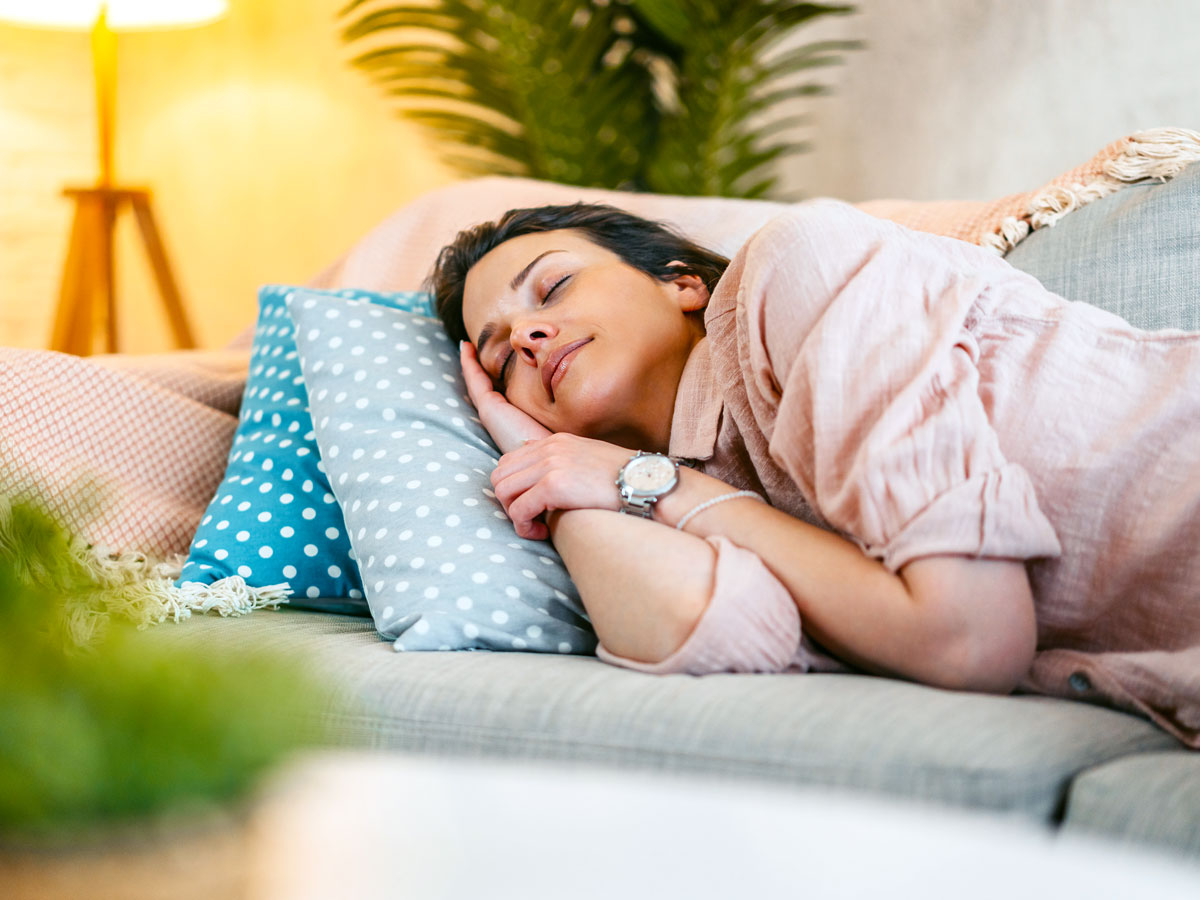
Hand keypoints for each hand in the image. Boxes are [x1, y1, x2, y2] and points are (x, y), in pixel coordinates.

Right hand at [459, 341, 550, 453]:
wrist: (553, 463)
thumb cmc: (559, 447)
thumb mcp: (557, 429)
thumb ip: (559, 417)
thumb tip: (576, 409)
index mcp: (513, 423)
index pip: (499, 397)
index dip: (494, 380)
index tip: (492, 363)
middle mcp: (499, 419)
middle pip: (484, 391)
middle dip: (478, 372)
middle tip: (470, 350)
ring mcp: (493, 415)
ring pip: (477, 386)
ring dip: (471, 366)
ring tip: (467, 347)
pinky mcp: (491, 410)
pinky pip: (477, 382)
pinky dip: (470, 365)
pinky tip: (467, 348)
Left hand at [491, 433, 633, 539]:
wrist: (647, 482)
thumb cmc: (624, 478)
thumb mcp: (588, 458)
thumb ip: (561, 460)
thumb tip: (538, 468)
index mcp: (554, 441)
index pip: (509, 461)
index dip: (513, 488)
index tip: (531, 506)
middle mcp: (548, 449)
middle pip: (499, 476)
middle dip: (508, 502)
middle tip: (530, 519)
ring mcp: (550, 465)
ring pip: (503, 492)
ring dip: (514, 516)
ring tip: (536, 527)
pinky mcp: (554, 485)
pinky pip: (519, 509)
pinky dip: (524, 526)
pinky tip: (541, 533)